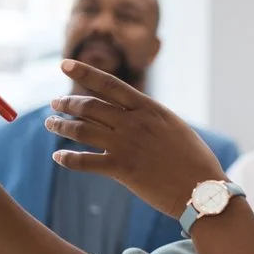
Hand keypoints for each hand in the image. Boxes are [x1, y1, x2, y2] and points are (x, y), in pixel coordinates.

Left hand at [46, 60, 227, 217]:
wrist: (202, 189)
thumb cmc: (195, 161)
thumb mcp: (175, 128)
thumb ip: (152, 118)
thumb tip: (136, 113)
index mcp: (149, 109)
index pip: (109, 84)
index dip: (84, 72)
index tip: (65, 64)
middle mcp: (134, 122)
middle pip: (89, 106)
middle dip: (67, 103)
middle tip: (55, 104)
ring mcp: (126, 145)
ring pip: (81, 130)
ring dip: (61, 126)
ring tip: (51, 124)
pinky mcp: (121, 169)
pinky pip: (84, 162)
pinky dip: (68, 159)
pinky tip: (59, 158)